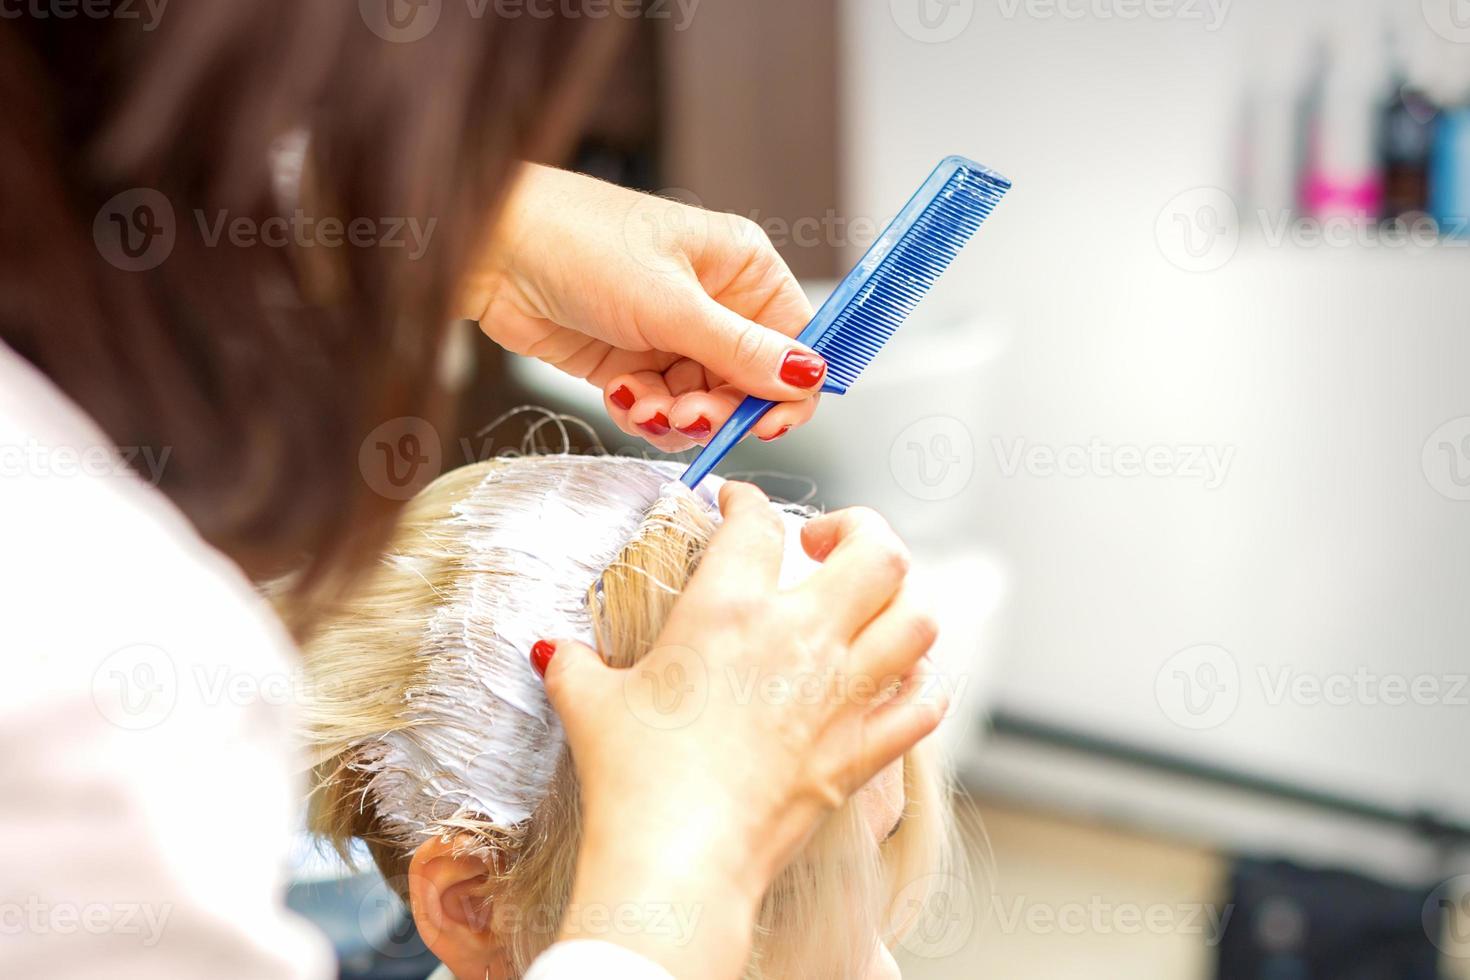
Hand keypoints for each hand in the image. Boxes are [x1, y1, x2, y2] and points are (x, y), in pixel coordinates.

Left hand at [461, 165, 825, 450]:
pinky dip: (644, 413)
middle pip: (749, 384)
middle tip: (687, 414)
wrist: (493, 251)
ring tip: (642, 401)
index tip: (764, 423)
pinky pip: (661, 408)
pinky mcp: (632, 362)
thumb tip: (808, 376)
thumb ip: (741, 350)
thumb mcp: (670, 304)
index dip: (787, 389)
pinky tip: (620, 395)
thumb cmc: (580, 243)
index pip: (795, 341)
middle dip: (719, 409)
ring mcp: (671, 334)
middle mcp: (713, 301)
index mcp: (741, 268)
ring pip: (703, 404)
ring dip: (676, 416)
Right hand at [537, 484, 944, 977]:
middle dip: (860, 529)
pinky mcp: (862, 751)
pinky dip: (921, 684)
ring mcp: (842, 695)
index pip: (756, 521)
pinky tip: (896, 679)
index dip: (746, 498)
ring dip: (901, 599)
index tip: (738, 502)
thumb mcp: (589, 706)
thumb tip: (555, 651)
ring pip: (918, 617)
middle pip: (876, 550)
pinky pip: (924, 702)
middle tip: (825, 543)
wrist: (679, 862)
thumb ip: (577, 666)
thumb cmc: (634, 781)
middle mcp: (800, 639)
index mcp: (728, 610)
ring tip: (871, 603)